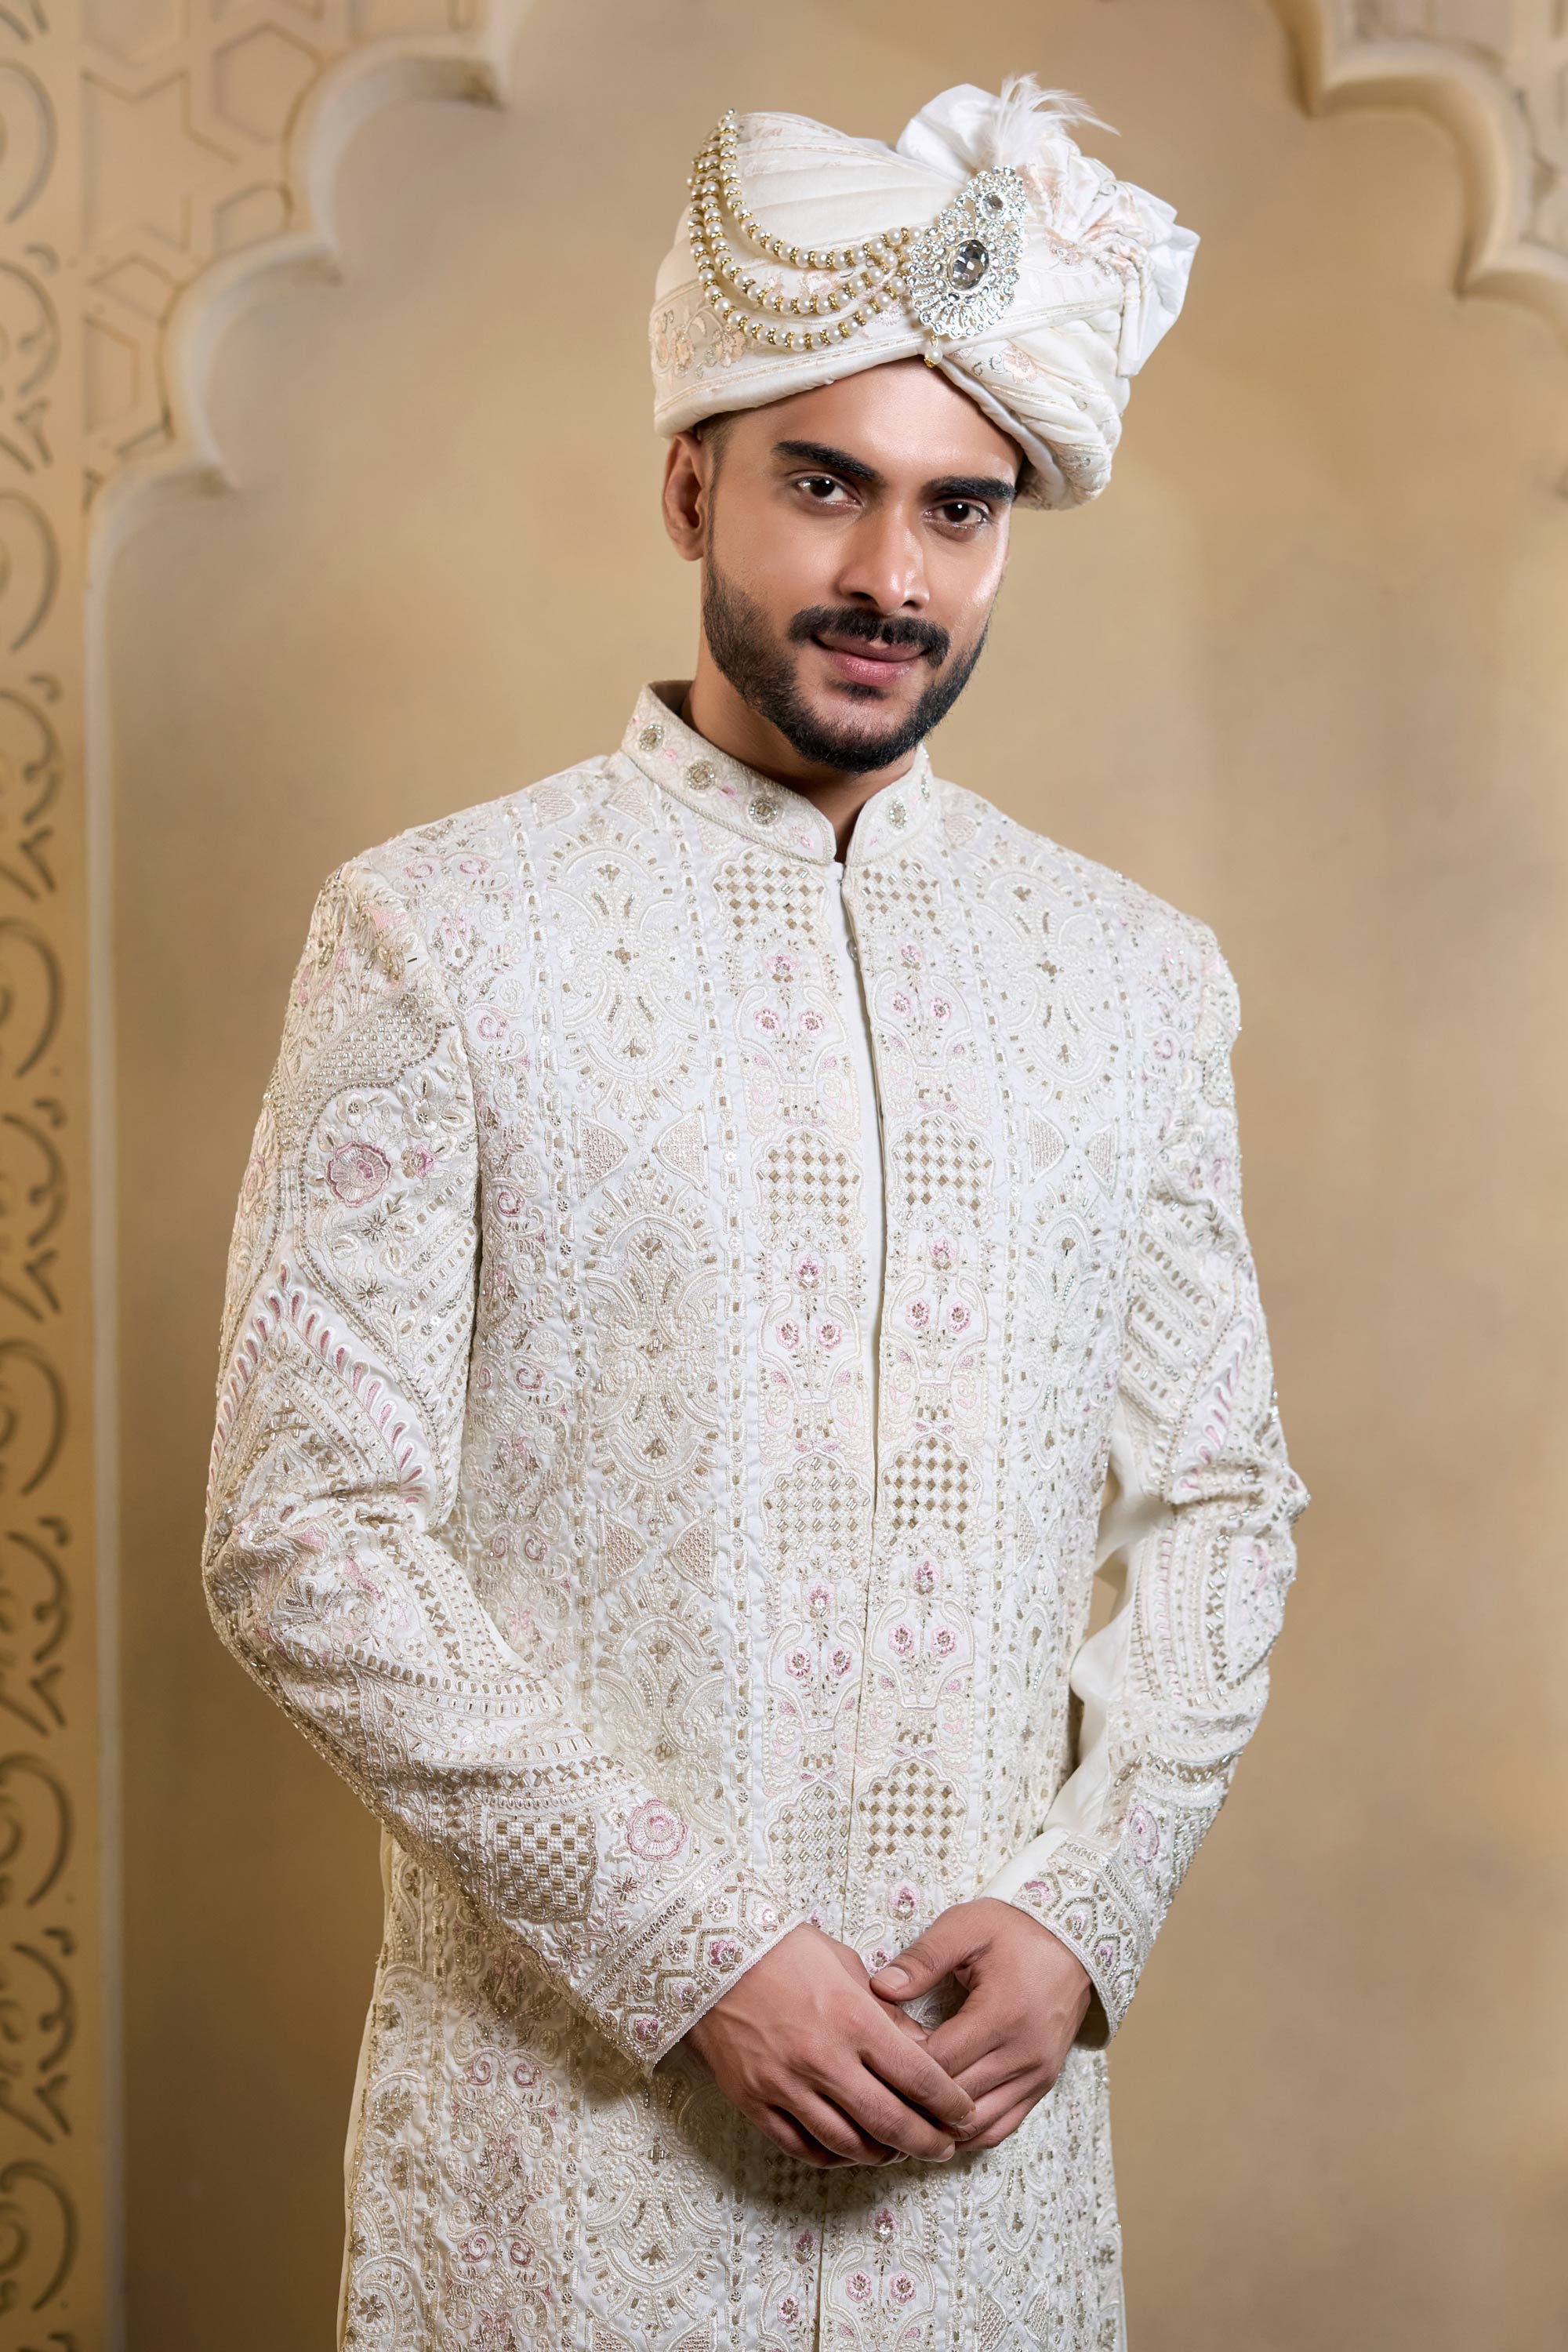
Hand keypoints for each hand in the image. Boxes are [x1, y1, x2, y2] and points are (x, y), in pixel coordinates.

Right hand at [683, 1923, 974, 2168]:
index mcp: (853, 2019)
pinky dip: (833, 2158)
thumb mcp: (845, 1964)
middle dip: (927, 2142)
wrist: (709, 1955)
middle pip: (890, 2122)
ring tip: (899, 2152)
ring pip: (848, 2145)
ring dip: (883, 2156)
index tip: (965, 2114)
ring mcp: (786, 2085)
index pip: (918, 2076)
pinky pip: (802, 2147)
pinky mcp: (755, 2101)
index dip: (949, 2103)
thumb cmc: (782, 1950)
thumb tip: (920, 2050)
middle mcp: (824, 2059)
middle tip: (944, 2148)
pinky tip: (850, 2151)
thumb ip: (885, 2012)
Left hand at [870, 1898, 1092, 2151]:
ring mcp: (1036, 2076)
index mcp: (1002, 2015)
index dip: (903, 2062)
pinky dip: (968, 2131)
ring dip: (939, 2122)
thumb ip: (923, 1959)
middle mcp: (1023, 2055)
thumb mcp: (966, 1928)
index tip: (878, 2047)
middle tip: (882, 2081)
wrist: (1074, 1943)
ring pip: (977, 2125)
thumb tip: (880, 1989)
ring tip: (904, 2103)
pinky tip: (939, 2119)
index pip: (940, 2062)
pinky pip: (1001, 2128)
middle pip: (955, 2100)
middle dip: (914, 2094)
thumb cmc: (1015, 1931)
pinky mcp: (1042, 2086)